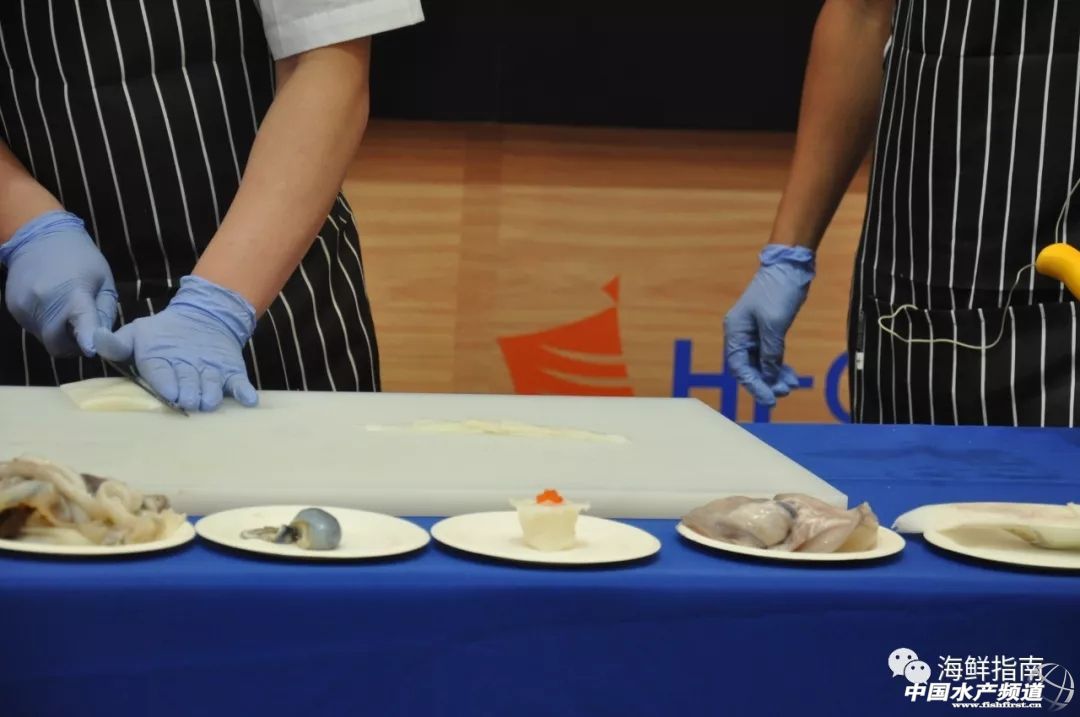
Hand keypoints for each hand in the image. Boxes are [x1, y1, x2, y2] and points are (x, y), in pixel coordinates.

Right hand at [0, 210, 117, 356]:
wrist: (38, 236)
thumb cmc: (81, 258)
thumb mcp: (104, 281)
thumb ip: (104, 313)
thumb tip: (100, 339)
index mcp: (75, 295)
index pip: (81, 326)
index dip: (87, 341)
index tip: (91, 350)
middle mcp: (46, 304)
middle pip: (58, 345)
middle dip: (73, 345)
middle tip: (82, 333)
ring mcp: (26, 307)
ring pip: (44, 338)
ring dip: (58, 334)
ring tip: (65, 312)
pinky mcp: (13, 308)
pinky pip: (32, 328)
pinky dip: (44, 325)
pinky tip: (50, 305)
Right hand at [94, 275, 258, 411]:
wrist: (201, 320)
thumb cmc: (162, 333)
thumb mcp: (137, 333)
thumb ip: (118, 342)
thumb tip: (96, 337)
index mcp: (161, 372)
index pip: (162, 378)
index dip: (166, 385)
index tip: (169, 393)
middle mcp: (186, 379)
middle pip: (188, 387)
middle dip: (190, 394)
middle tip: (191, 400)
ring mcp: (210, 378)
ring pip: (211, 388)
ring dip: (212, 394)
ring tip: (210, 401)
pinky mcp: (231, 375)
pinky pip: (238, 386)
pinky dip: (244, 393)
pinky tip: (249, 400)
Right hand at [723, 245, 815, 405]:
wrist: (790, 266)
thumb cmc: (777, 292)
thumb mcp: (774, 325)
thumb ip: (771, 353)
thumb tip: (769, 376)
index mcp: (736, 331)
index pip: (739, 366)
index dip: (753, 384)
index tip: (769, 399)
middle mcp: (742, 334)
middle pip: (749, 367)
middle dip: (765, 382)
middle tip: (783, 393)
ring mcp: (755, 332)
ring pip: (762, 363)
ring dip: (774, 376)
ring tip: (791, 386)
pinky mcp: (768, 330)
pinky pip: (771, 355)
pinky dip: (779, 366)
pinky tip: (790, 376)